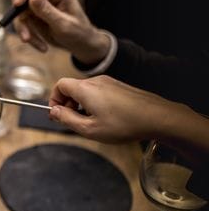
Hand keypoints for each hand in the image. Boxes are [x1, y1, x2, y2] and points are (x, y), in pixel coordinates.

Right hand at [11, 0, 108, 63]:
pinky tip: (39, 44)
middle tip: (18, 17)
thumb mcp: (63, 25)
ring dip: (22, 25)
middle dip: (17, 2)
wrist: (78, 43)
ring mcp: (38, 1)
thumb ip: (47, 11)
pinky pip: (20, 19)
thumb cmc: (77, 32)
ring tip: (30, 39)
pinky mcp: (32, 12)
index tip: (18, 4)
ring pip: (18, 6)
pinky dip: (24, 32)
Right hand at [48, 75, 185, 142]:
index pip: (60, 85)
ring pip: (86, 90)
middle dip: (68, 104)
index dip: (54, 99)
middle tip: (73, 121)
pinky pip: (99, 92)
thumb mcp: (89, 129)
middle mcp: (96, 81)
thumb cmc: (124, 124)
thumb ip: (67, 119)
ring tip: (90, 122)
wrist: (157, 117)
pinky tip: (105, 118)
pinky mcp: (119, 87)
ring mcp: (109, 82)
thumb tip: (54, 111)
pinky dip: (94, 103)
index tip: (58, 114)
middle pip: (72, 87)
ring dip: (81, 105)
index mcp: (85, 89)